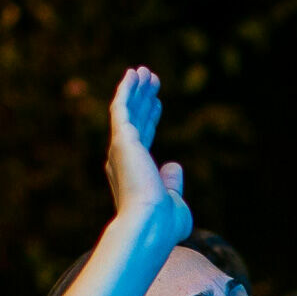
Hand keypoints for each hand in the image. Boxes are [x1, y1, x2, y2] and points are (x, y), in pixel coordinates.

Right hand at [104, 68, 191, 244]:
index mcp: (134, 174)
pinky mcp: (122, 140)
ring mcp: (121, 149)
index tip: (157, 103)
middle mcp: (123, 160)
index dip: (150, 119)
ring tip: (146, 72)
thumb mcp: (175, 201)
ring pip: (128, 111)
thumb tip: (174, 164)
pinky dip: (127, 90)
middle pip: (136, 121)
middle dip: (144, 99)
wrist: (151, 224)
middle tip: (152, 80)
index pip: (143, 140)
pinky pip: (122, 108)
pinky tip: (133, 74)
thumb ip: (172, 182)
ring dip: (136, 90)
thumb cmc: (163, 224)